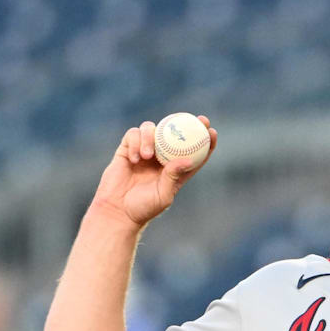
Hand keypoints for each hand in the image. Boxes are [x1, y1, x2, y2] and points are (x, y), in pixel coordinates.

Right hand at [89, 115, 217, 228]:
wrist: (117, 211)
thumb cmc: (143, 208)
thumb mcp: (163, 195)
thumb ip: (174, 176)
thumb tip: (189, 161)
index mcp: (176, 170)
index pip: (195, 151)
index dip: (205, 140)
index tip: (212, 131)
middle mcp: (161, 158)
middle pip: (176, 133)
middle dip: (188, 122)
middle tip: (196, 120)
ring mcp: (144, 151)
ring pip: (152, 129)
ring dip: (150, 138)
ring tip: (147, 156)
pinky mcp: (127, 149)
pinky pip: (133, 135)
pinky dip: (136, 143)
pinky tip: (134, 159)